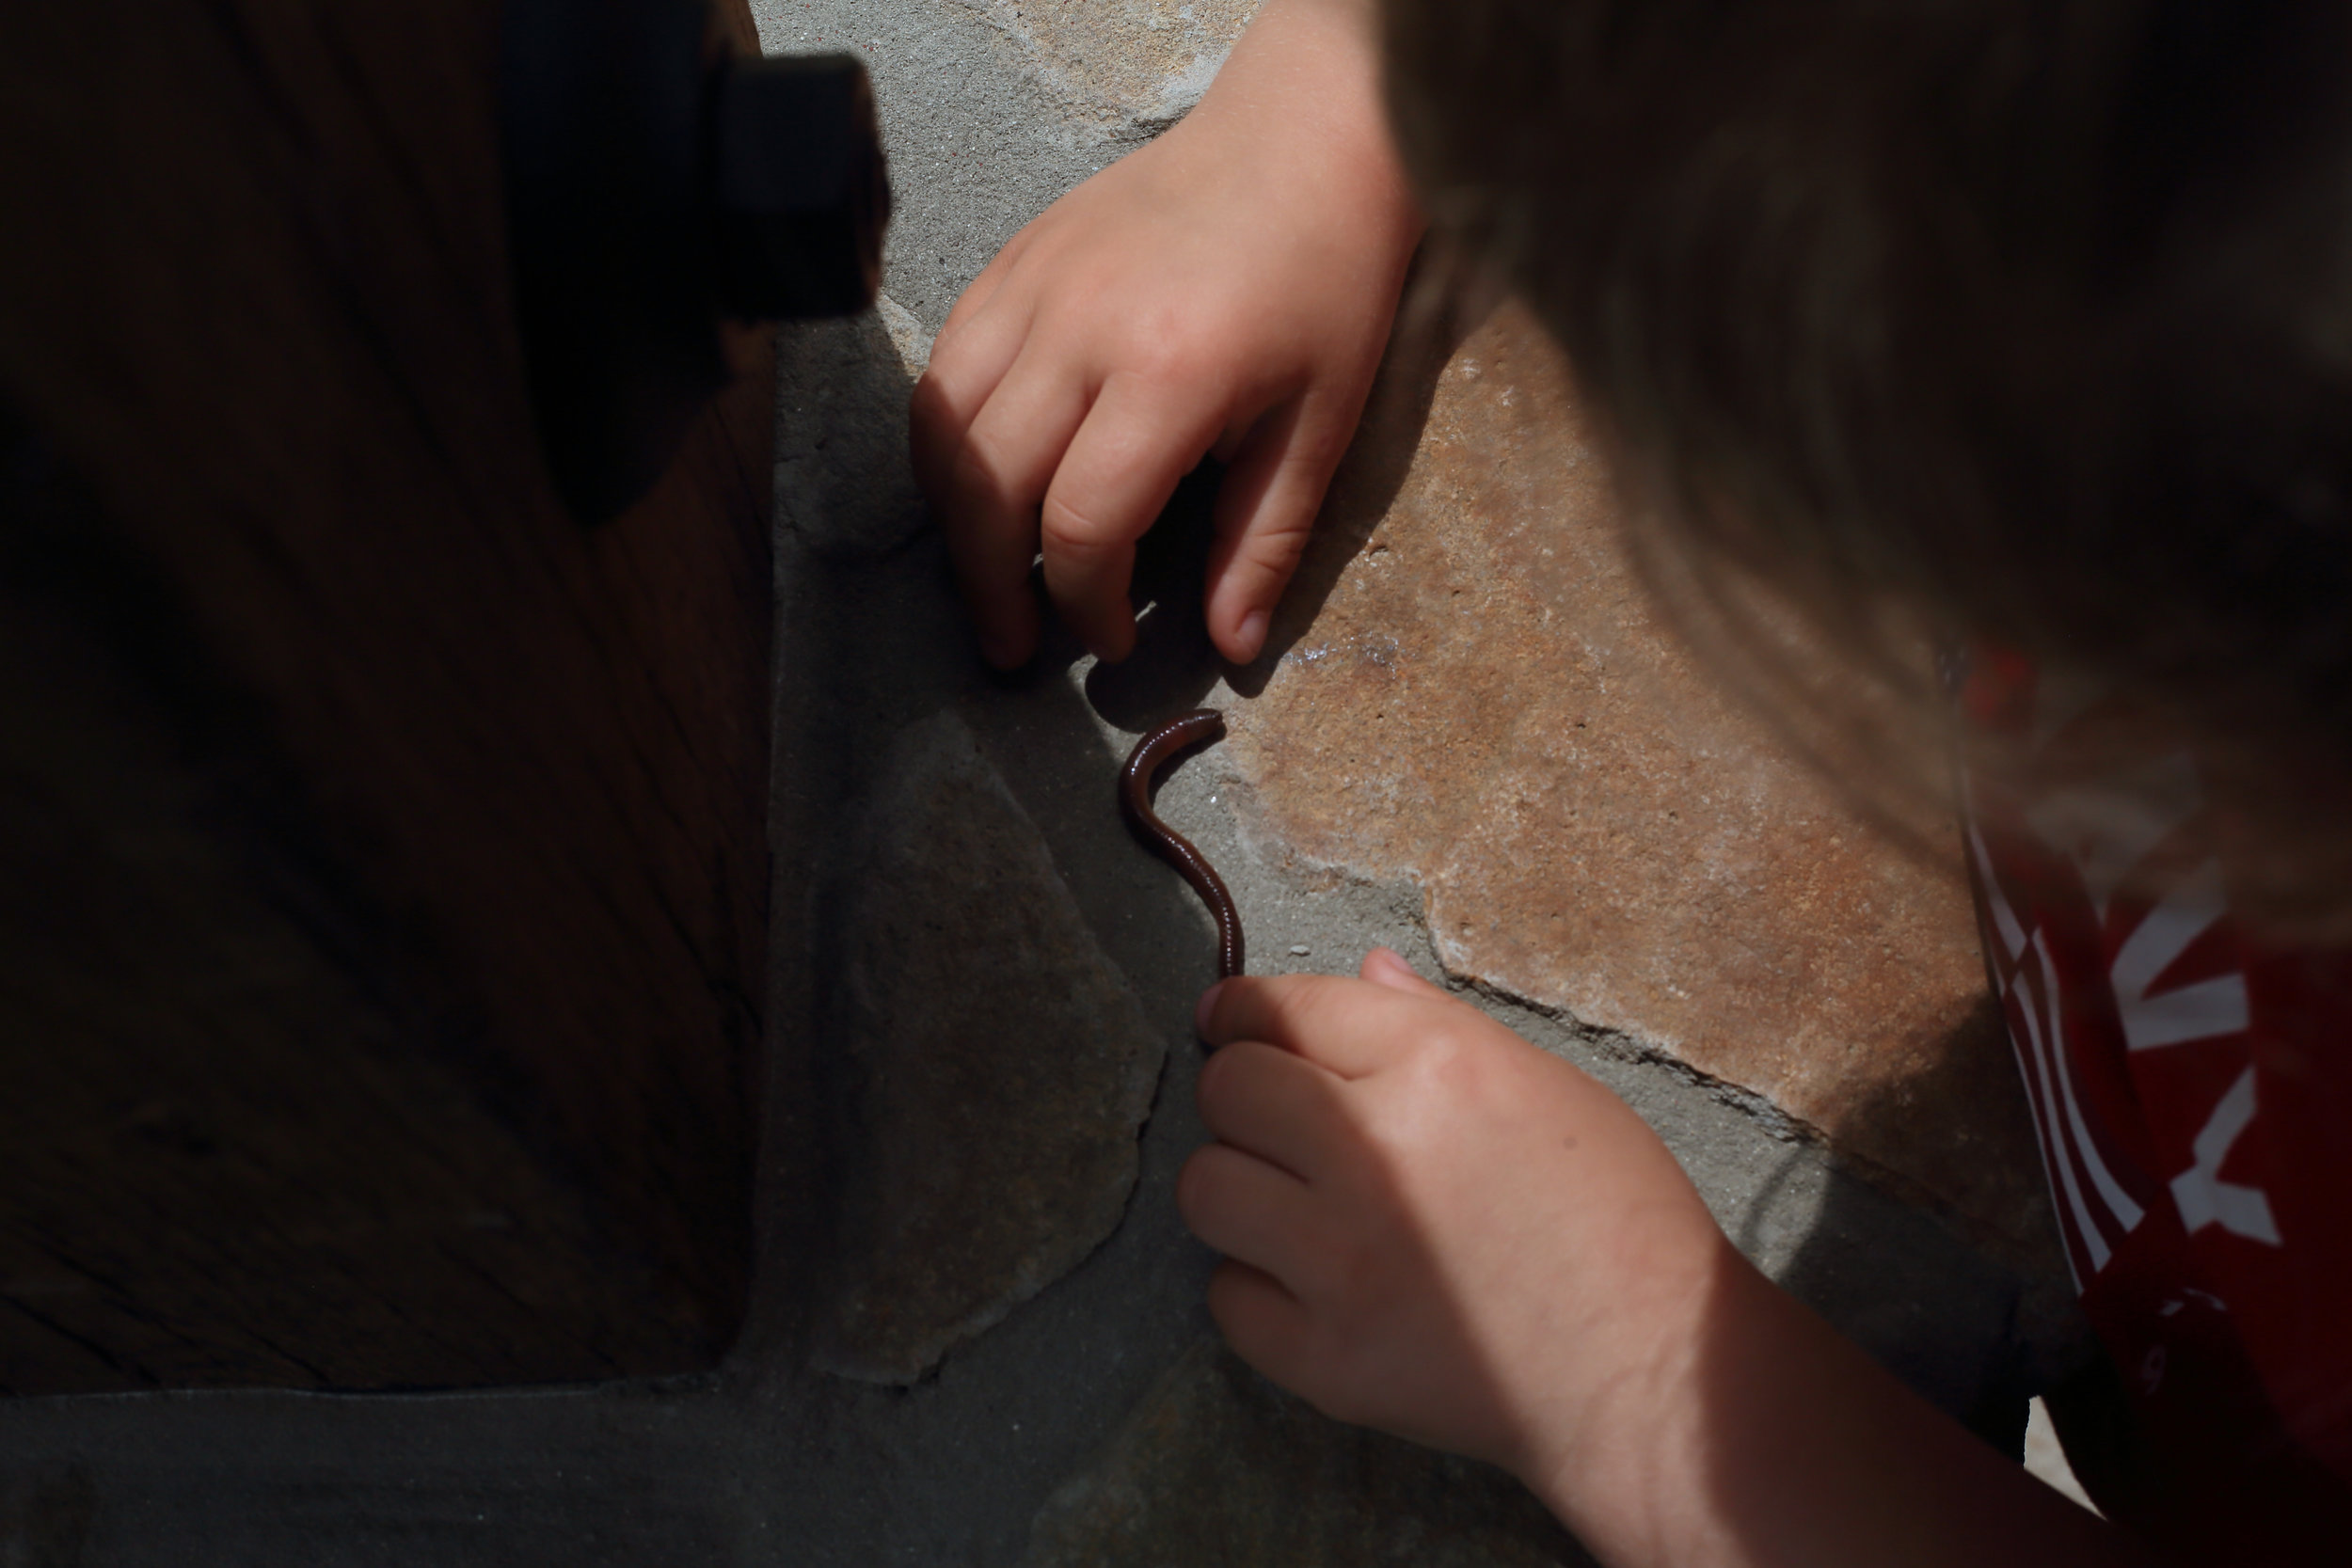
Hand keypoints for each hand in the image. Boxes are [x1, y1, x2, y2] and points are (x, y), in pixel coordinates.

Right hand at [910, 0, 1422, 668]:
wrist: (1302, 140)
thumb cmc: (1327, 280)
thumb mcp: (1320, 425)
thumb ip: (1263, 541)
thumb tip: (1232, 646)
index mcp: (1169, 373)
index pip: (1082, 523)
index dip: (1083, 604)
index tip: (1108, 643)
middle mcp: (1080, 328)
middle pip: (990, 489)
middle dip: (994, 587)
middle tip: (1014, 647)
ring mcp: (1034, 285)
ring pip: (942, 431)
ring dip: (952, 522)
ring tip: (982, 578)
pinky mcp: (1013, 260)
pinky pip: (944, 369)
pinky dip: (945, 444)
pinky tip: (979, 486)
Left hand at [1178, 949, 1729, 1486]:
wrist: (1651, 1373)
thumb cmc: (1618, 1217)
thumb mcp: (1545, 1084)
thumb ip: (1435, 1024)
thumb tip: (1364, 972)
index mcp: (1433, 1066)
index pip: (1281, 1008)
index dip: (1242, 1014)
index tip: (1229, 1025)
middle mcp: (1373, 1153)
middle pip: (1227, 1090)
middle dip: (1241, 1094)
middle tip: (1274, 1122)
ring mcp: (1340, 1262)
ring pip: (1205, 1189)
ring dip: (1236, 1187)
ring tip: (1287, 1204)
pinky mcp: (1326, 1358)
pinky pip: (1227, 1299)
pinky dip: (1257, 1289)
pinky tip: (1311, 1284)